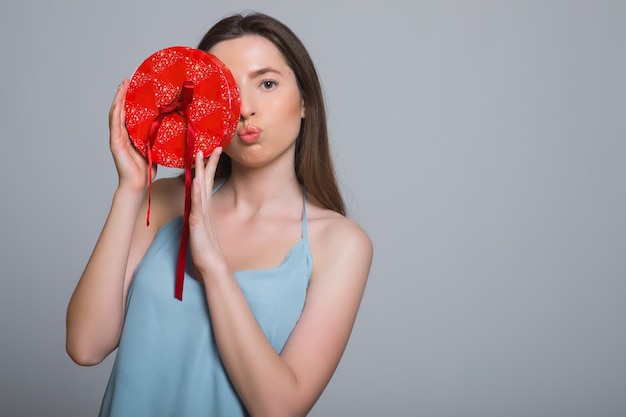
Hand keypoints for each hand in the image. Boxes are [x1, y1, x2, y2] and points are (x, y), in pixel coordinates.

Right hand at [108, 78, 155, 191]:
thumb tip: (178, 124)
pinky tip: (118, 102)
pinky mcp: (115, 143)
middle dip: (123, 93)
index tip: (135, 84)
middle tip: (127, 78)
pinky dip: (116, 112)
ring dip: (118, 98)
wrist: (139, 184)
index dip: (130, 98)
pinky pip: (115, 124)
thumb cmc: (149, 167)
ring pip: (115, 113)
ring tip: (122, 85)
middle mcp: (122, 133)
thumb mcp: (157, 146)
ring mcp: (117, 137)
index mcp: (131, 133)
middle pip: (121, 108)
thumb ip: (161, 135)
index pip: (129, 111)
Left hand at [188, 147, 225, 274]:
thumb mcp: (199, 224)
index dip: (209, 165)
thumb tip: (193, 204)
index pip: (207, 180)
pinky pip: (197, 203)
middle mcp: (205, 206)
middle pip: (207, 179)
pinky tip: (196, 179)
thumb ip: (197, 212)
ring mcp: (202, 212)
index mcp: (204, 206)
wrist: (210, 261)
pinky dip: (197, 190)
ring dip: (202, 170)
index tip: (212, 150)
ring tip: (202, 155)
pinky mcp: (198, 221)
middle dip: (210, 162)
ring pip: (202, 187)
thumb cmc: (204, 245)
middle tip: (215, 145)